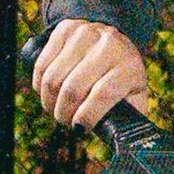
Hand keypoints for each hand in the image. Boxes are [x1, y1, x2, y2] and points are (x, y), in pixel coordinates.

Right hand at [32, 19, 149, 129]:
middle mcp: (109, 45)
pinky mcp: (65, 29)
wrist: (114, 36)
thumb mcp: (134, 94)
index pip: (103, 94)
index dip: (87, 116)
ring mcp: (86, 34)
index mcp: (129, 65)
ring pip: (53, 78)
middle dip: (64, 113)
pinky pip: (41, 65)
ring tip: (57, 109)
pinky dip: (39, 85)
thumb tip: (123, 144)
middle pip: (73, 88)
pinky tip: (48, 92)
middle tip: (65, 120)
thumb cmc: (123, 75)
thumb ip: (130, 118)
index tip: (79, 128)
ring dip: (49, 102)